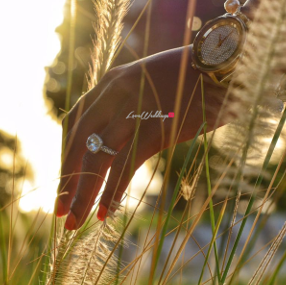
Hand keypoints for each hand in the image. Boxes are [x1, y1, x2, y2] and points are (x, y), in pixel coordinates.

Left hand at [55, 45, 225, 229]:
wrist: (226, 62)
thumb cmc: (192, 78)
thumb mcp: (150, 85)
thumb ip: (129, 105)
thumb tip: (118, 139)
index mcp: (110, 82)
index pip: (75, 123)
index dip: (65, 155)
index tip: (65, 182)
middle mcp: (114, 93)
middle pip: (77, 142)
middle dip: (66, 179)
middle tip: (60, 212)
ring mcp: (133, 110)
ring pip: (96, 158)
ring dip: (83, 193)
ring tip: (75, 222)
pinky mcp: (155, 128)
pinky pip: (124, 165)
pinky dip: (112, 191)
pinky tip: (105, 212)